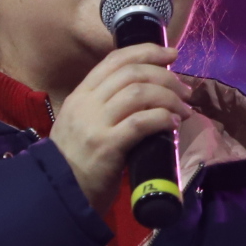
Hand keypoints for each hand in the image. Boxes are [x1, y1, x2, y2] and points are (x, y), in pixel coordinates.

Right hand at [48, 44, 190, 219]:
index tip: (172, 54)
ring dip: (169, 98)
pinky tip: (173, 124)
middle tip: (185, 90)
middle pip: (132, 73)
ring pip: (140, 94)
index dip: (146, 52)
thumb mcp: (83, 124)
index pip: (115, 60)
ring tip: (184, 110)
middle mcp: (86, 104)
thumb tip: (146, 96)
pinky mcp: (107, 146)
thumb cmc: (76, 161)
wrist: (60, 193)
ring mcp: (95, 124)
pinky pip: (141, 122)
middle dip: (165, 76)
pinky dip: (161, 118)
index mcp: (81, 95)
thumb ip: (105, 107)